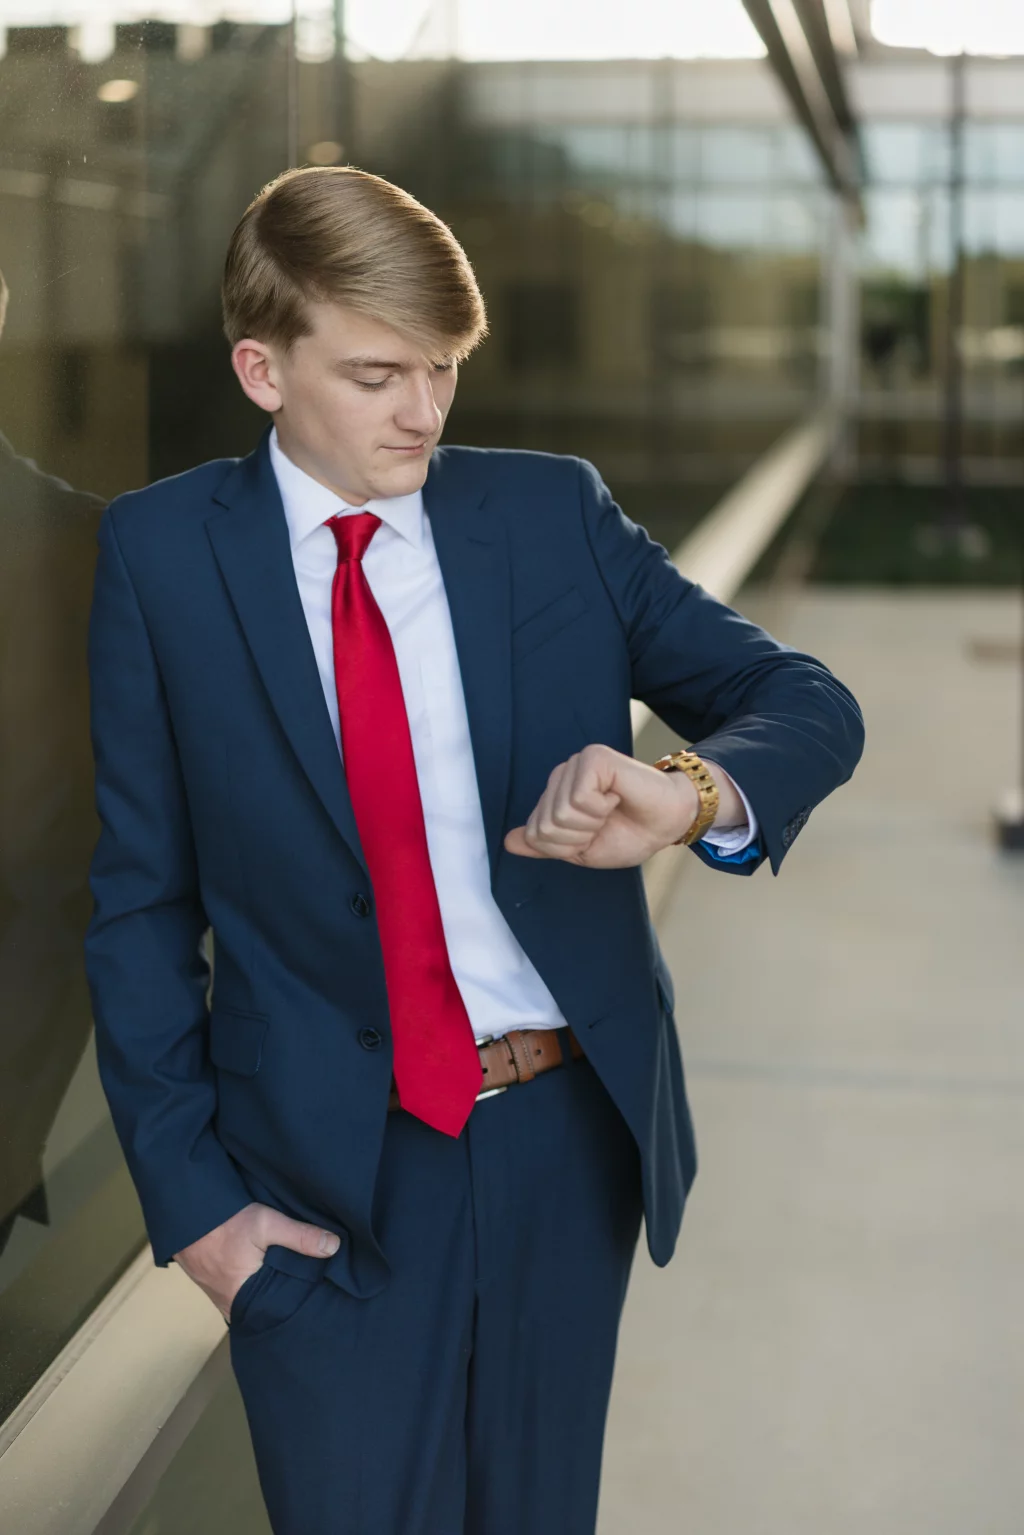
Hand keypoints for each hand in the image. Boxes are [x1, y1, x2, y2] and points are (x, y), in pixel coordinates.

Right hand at [172, 1202, 340, 1320]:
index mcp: (244, 1300)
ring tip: (297, 1282)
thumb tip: (334, 1247)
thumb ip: (300, 1237)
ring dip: (271, 1293)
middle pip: (268, 1310)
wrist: (186, 1214)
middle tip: (315, 1290)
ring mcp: (222, 1300)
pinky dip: (257, 1288)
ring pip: (255, 1303)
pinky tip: (270, 1276)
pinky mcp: (217, 1288)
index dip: (300, 1306)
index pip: (280, 1314)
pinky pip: (243, 1295)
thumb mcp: (266, 1224)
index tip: (321, 1298)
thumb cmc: (224, 1222)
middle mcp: (231, 1307)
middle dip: (288, 1301)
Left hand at [503, 744, 699, 867]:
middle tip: (605, 822)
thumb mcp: (580, 849)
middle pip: (545, 826)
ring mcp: (576, 764)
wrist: (668, 823)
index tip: (593, 835)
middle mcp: (561, 776)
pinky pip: (579, 798)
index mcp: (555, 796)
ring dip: (592, 823)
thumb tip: (508, 842)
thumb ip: (545, 845)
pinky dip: (601, 808)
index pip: (535, 835)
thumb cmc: (630, 833)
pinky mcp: (594, 758)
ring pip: (560, 814)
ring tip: (611, 809)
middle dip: (578, 837)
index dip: (566, 847)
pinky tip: (616, 796)